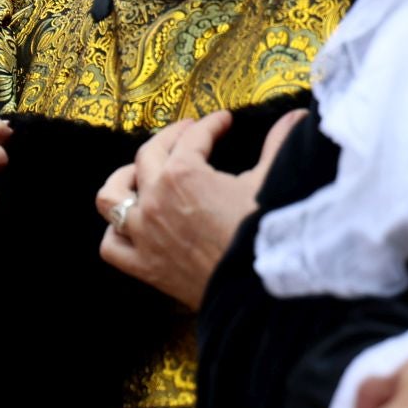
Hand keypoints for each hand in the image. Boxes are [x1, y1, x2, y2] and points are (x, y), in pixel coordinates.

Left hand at [96, 108, 302, 308]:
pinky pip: (111, 246)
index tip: (223, 121)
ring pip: (111, 198)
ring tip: (140, 173)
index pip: (193, 138)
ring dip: (123, 180)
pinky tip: (130, 225)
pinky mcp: (143, 266)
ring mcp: (143, 233)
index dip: (211, 125)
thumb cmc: (268, 235)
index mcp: (182, 176)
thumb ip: (278, 145)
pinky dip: (115, 233)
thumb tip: (296, 117)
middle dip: (170, 138)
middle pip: (148, 156)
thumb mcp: (272, 182)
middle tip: (189, 133)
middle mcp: (154, 200)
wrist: (262, 290)